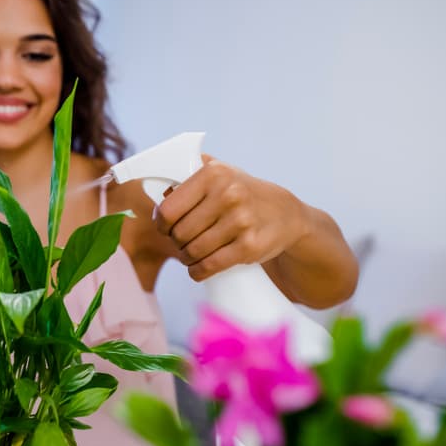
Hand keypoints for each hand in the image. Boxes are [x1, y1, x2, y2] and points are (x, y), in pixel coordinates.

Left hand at [155, 155, 306, 280]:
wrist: (285, 214)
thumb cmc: (243, 194)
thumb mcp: (221, 174)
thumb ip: (189, 175)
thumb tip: (160, 189)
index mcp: (213, 174)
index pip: (168, 209)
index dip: (162, 224)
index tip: (165, 227)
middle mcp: (228, 194)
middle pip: (179, 233)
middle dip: (176, 242)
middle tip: (182, 242)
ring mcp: (240, 221)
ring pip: (192, 251)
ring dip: (186, 258)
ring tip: (191, 254)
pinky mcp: (249, 246)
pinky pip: (209, 265)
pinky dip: (198, 271)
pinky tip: (198, 268)